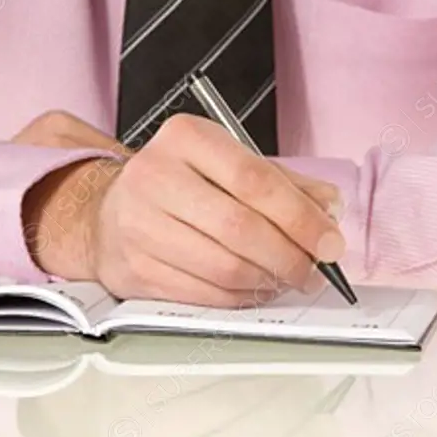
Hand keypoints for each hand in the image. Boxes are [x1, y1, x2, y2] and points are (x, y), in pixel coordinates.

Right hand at [23, 113, 344, 306]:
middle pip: (241, 228)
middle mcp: (154, 176)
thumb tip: (329, 210)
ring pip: (224, 268)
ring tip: (286, 278)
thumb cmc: (178, 184)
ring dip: (268, 281)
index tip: (330, 241)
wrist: (106, 211)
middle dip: (290, 256)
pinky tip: (254, 289)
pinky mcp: (134, 269)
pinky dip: (240, 298)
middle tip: (313, 269)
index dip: (301, 217)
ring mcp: (139, 226)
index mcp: (185, 139)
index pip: (255, 180)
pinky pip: (204, 294)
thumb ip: (282, 183)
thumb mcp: (227, 163)